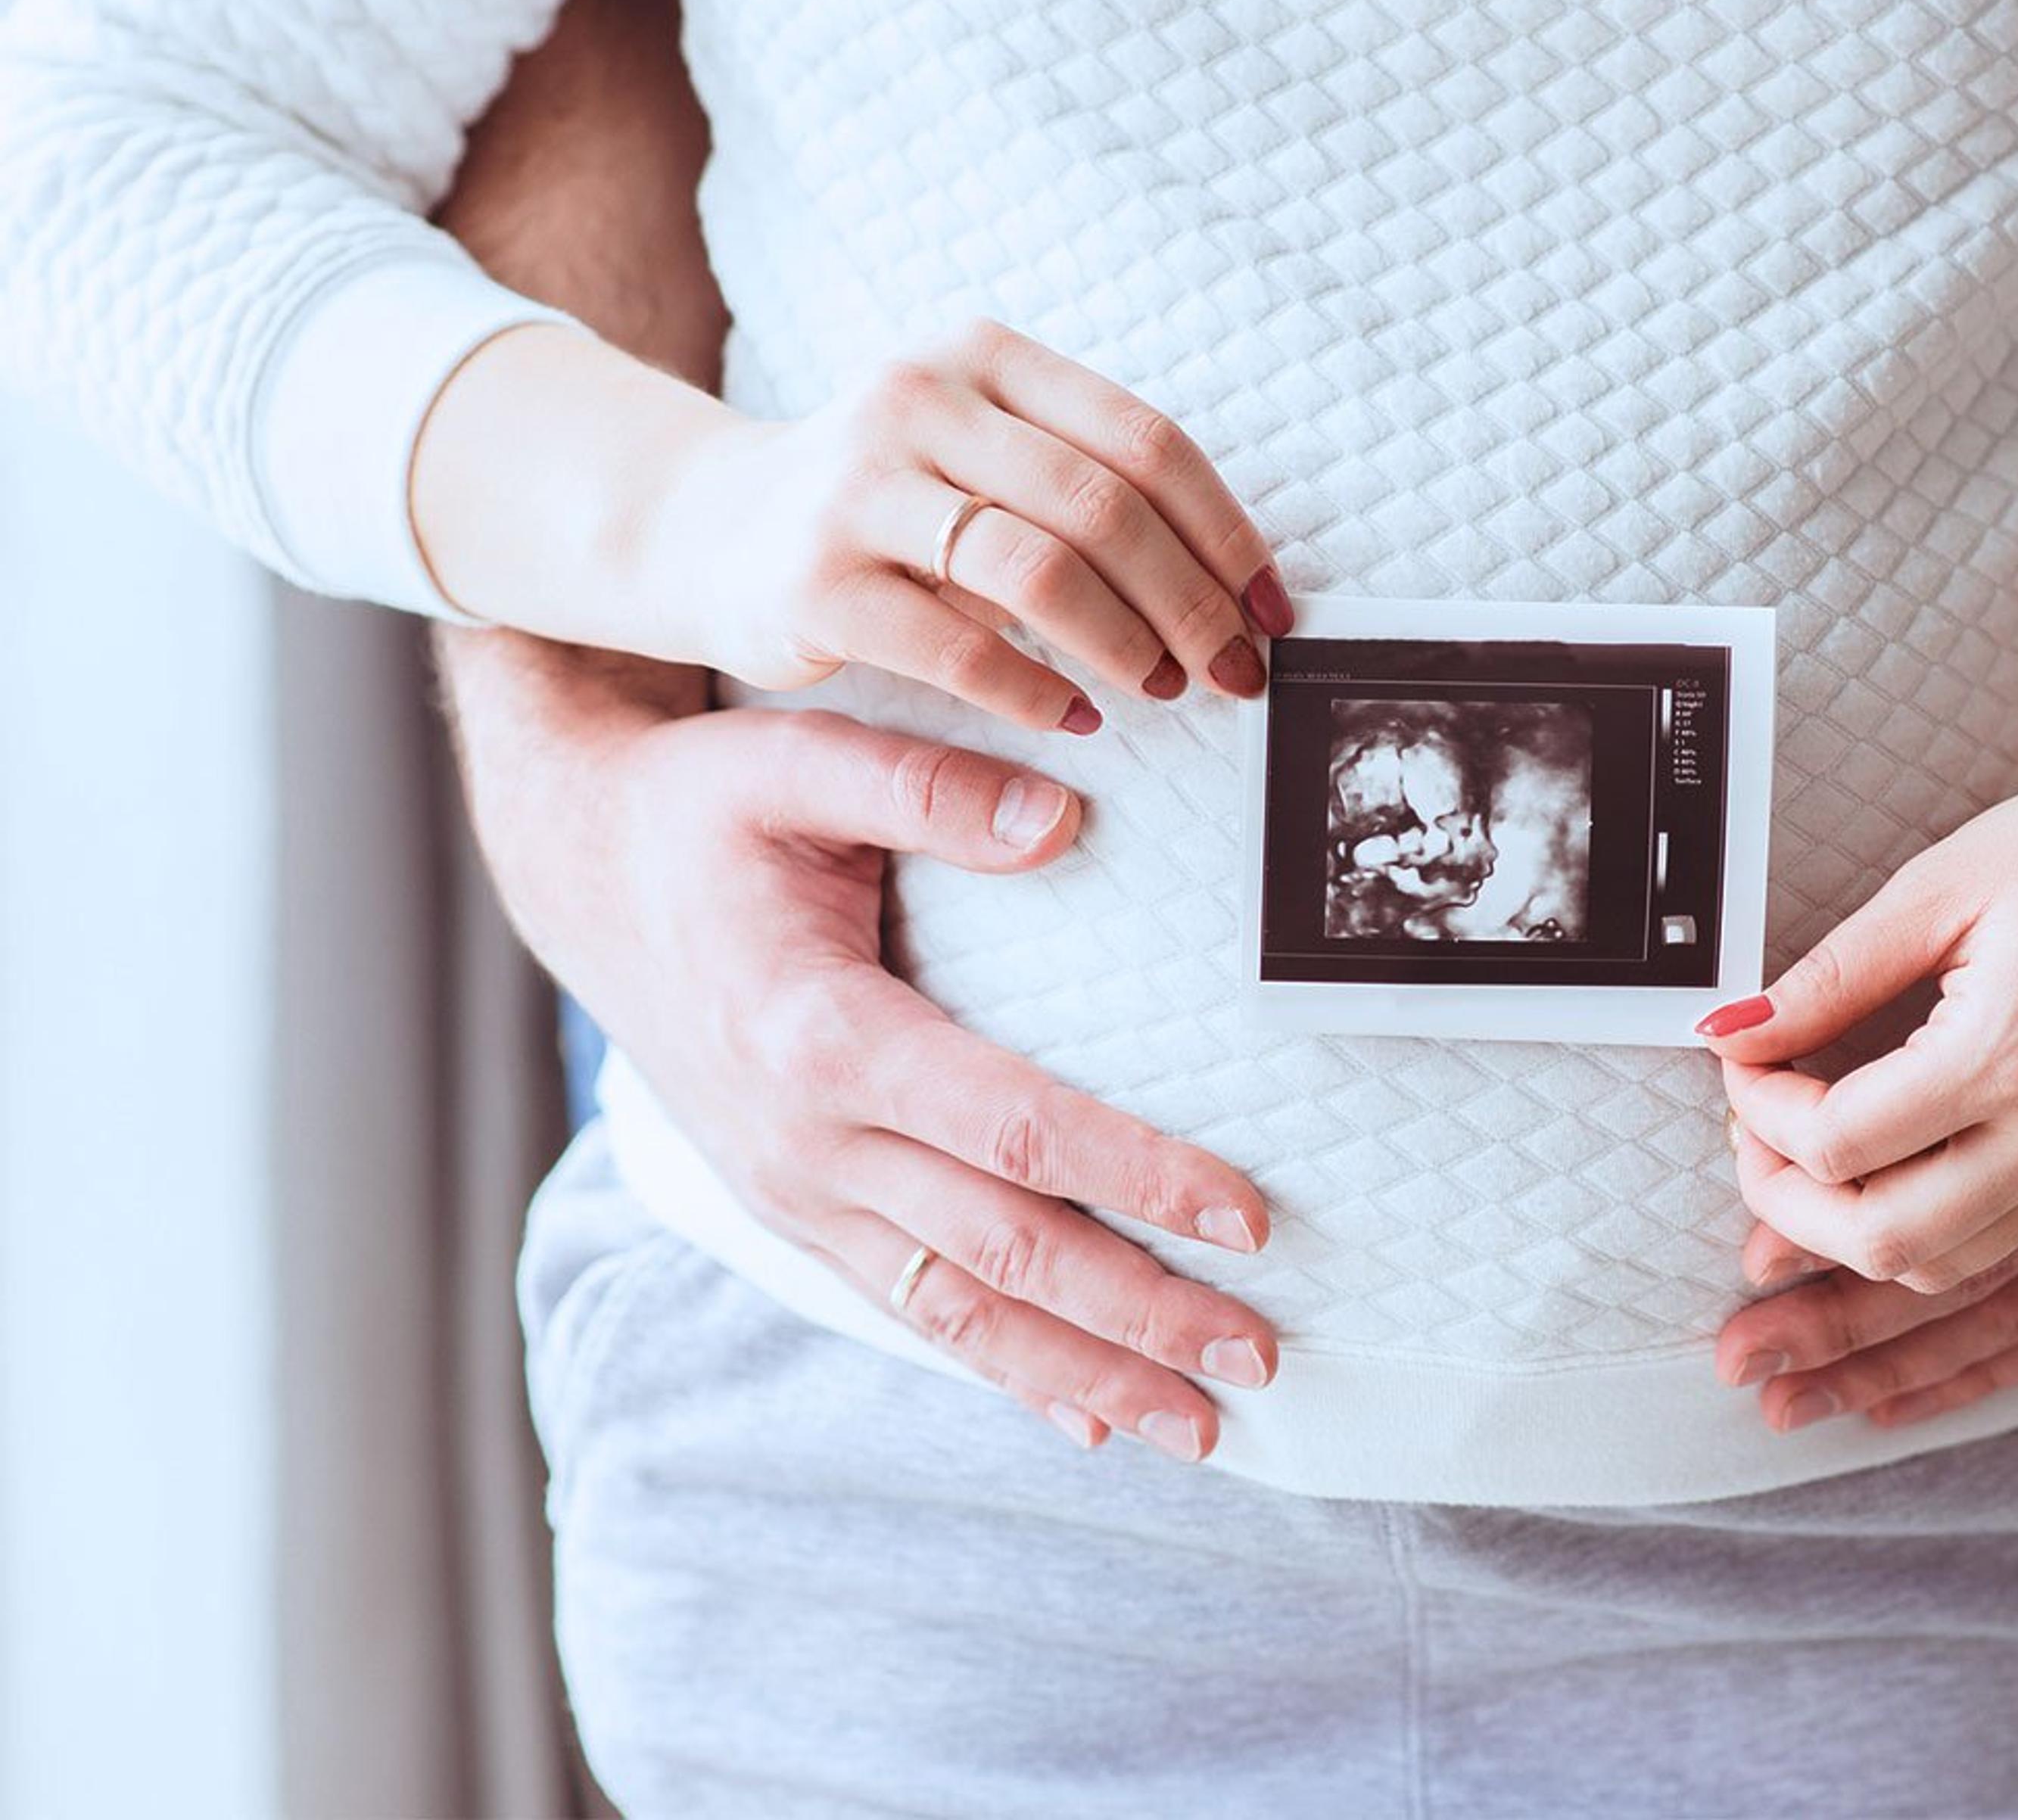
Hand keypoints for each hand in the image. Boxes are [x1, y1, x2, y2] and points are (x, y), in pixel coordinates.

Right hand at [452, 639, 1278, 1461]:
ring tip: (1203, 1428)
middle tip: (1258, 1356)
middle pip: (1003, 1253)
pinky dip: (1004, 1373)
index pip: (1010, 1129)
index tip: (1247, 1217)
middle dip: (1139, 1315)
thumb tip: (1063, 819)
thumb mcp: (794, 761)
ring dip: (1088, 1376)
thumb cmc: (700, 814)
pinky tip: (1089, 1418)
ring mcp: (798, 1195)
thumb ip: (927, 786)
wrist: (585, 877)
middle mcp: (809, 1142)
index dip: (1135, 1175)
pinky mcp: (798, 1215)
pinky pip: (912, 1309)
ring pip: (962, 1313)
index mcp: (821, 1035)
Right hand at [647, 320, 1294, 729]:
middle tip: (1231, 672)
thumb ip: (1084, 479)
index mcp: (983, 354)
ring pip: (1039, 571)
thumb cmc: (890, 499)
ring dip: (1124, 645)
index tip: (1271, 610)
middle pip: (1104, 508)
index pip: (1144, 439)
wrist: (713, 526)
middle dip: (1190, 602)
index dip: (1225, 533)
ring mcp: (858, 487)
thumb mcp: (981, 447)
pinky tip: (1074, 717)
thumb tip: (1233, 586)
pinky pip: (957, 648)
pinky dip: (1035, 692)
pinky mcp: (815, 580)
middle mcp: (917, 400)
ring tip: (1161, 691)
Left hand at [1697, 715, 2017, 1299]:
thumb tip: (1731, 1035)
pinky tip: (1871, 1195)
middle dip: (1786, 1204)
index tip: (1742, 1063)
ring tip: (1800, 1170)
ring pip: (1939, 1270)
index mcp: (2011, 1050)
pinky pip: (1995, 1254)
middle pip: (1883, 1238)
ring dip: (1846, 1239)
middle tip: (1750, 1139)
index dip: (1761, 1112)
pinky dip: (1916, 1244)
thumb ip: (1826, 980)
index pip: (1840, 1140)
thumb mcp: (1933, 891)